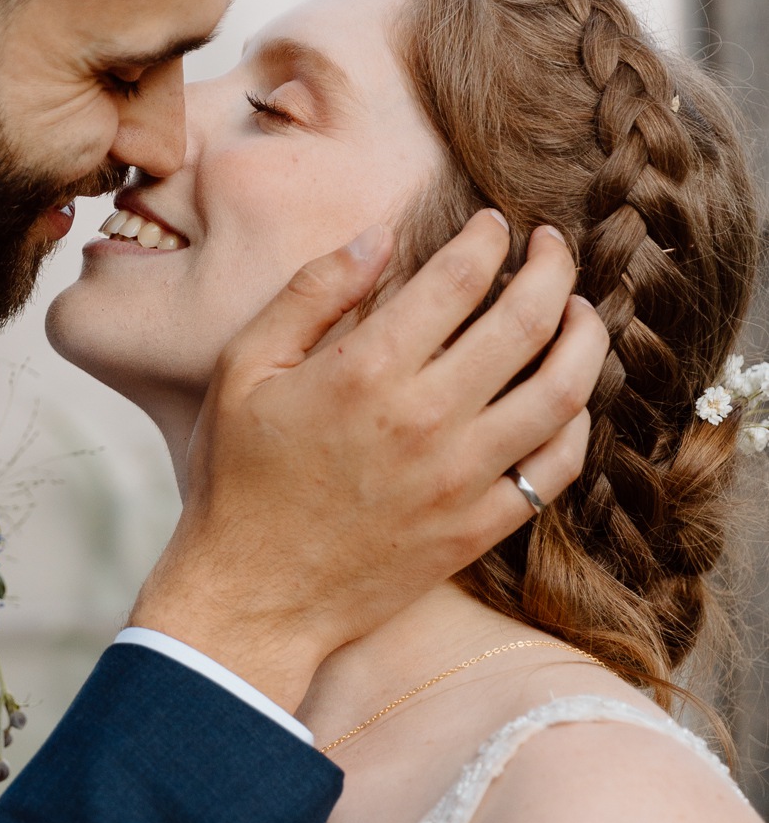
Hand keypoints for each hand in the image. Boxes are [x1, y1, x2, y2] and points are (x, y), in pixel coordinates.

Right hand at [130, 211, 608, 713]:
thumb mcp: (244, 368)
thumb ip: (312, 293)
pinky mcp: (477, 528)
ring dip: (584, 338)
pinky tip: (568, 398)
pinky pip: (555, 470)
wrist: (251, 597)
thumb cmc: (238, 479)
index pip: (460, 277)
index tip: (495, 225)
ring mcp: (460, 479)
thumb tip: (380, 235)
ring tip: (579, 312)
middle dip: (552, 267)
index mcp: (366, 371)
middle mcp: (425, 420)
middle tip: (550, 247)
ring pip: (562, 391)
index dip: (489, 238)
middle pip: (527, 320)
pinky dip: (576, 425)